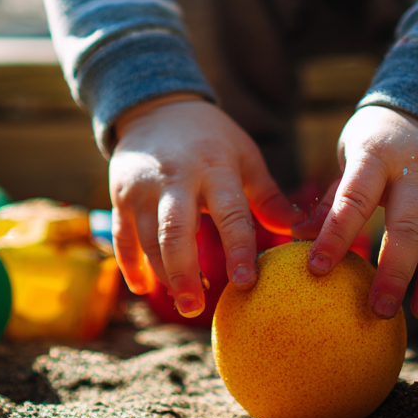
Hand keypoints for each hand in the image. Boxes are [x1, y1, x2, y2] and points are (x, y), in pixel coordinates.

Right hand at [110, 95, 303, 315]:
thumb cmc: (211, 137)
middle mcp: (174, 180)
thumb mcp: (244, 156)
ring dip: (164, 275)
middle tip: (195, 309)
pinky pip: (122, 237)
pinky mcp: (120, 197)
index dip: (238, 251)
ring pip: (148, 240)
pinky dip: (130, 265)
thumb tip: (297, 230)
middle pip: (175, 233)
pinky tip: (143, 288)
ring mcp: (142, 189)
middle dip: (184, 274)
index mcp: (214, 169)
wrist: (157, 108)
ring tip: (184, 301)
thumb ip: (266, 196)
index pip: (229, 215)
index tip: (246, 284)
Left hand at [293, 106, 417, 321]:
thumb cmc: (375, 144)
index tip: (317, 270)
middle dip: (394, 272)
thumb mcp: (350, 157)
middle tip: (380, 310)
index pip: (354, 200)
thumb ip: (332, 198)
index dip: (335, 236)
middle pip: (408, 227)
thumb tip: (297, 237)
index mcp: (378, 155)